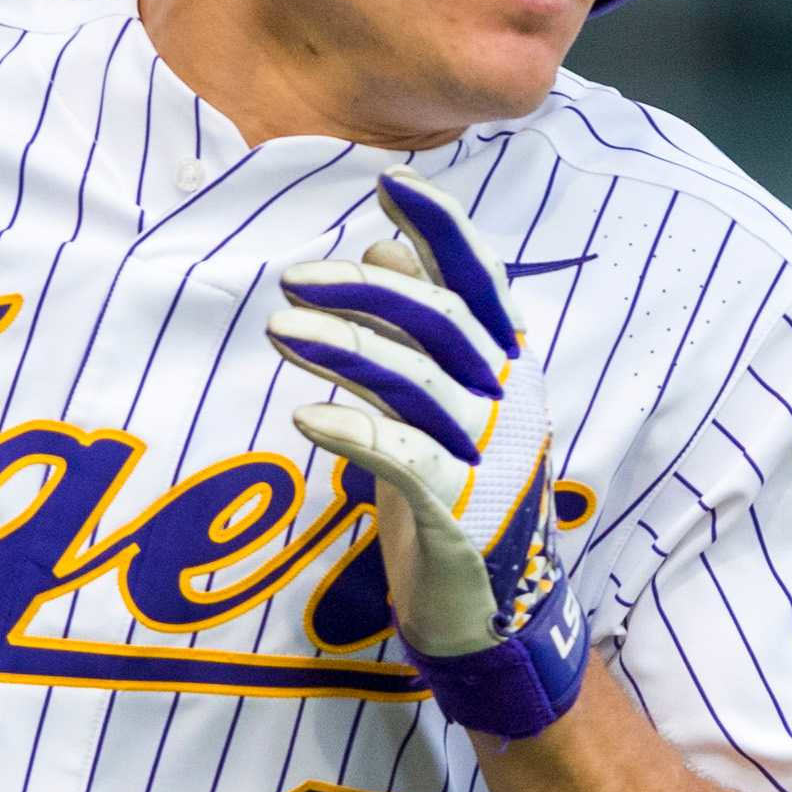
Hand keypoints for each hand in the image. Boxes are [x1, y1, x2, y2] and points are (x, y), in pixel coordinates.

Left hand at [262, 175, 588, 739]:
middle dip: (367, 290)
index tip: (391, 184)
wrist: (486, 607)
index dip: (441, 230)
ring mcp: (492, 458)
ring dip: (345, 350)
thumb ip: (415, 330)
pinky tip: (307, 415)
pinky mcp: (462, 514)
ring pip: (418, 383)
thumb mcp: (435, 402)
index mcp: (508, 366)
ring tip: (280, 331)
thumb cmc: (453, 490)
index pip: (482, 281)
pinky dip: (356, 431)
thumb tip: (380, 248)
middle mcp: (511, 401)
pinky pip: (408, 459)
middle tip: (294, 279)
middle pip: (443, 323)